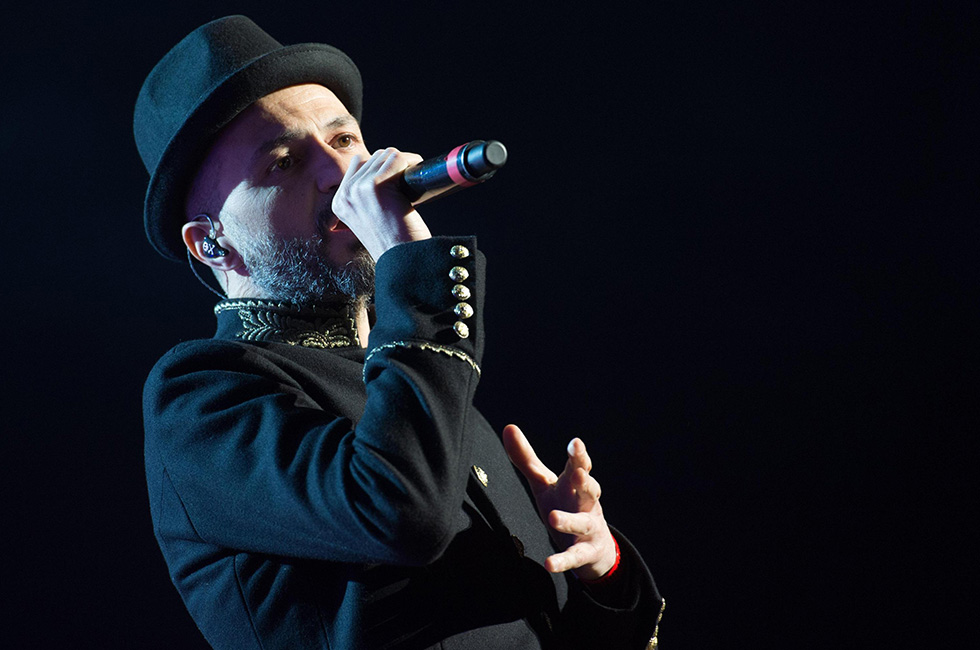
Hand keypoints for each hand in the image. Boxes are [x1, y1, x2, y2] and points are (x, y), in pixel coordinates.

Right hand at [331, 147, 431, 260]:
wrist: (404, 263)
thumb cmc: (396, 245)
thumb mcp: (372, 221)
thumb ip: (368, 199)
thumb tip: (383, 169)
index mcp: (340, 204)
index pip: (360, 165)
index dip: (383, 168)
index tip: (398, 179)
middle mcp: (345, 195)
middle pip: (374, 158)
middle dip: (394, 166)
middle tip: (409, 182)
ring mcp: (358, 189)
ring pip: (386, 155)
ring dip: (404, 164)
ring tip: (413, 181)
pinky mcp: (375, 185)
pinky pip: (397, 158)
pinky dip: (411, 162)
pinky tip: (418, 174)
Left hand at [502, 424, 617, 580]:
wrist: (595, 547)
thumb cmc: (566, 504)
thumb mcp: (544, 483)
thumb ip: (527, 458)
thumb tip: (508, 426)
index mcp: (575, 484)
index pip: (579, 466)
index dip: (578, 455)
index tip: (576, 443)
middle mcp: (586, 502)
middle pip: (588, 489)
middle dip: (586, 480)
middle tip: (580, 471)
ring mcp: (588, 528)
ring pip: (582, 522)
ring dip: (569, 521)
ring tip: (553, 518)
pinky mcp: (585, 553)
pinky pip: (574, 557)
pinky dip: (563, 561)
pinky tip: (548, 564)